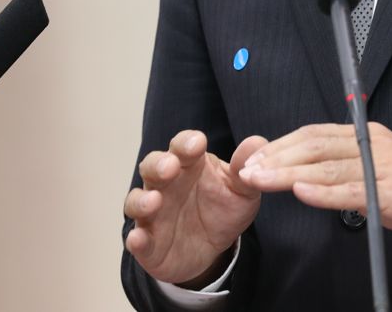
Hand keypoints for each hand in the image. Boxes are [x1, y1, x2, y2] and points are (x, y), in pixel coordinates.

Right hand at [124, 130, 265, 286]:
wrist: (213, 249)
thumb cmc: (223, 209)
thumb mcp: (241, 191)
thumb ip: (245, 170)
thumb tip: (256, 142)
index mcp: (188, 165)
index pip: (182, 146)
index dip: (187, 143)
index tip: (198, 143)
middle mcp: (165, 184)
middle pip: (153, 167)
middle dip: (159, 165)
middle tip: (170, 167)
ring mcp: (153, 213)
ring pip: (137, 200)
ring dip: (142, 200)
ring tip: (153, 202)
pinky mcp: (148, 242)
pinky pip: (137, 239)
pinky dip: (135, 239)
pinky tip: (137, 239)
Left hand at [238, 122, 391, 253]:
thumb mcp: (378, 170)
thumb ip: (345, 166)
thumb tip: (305, 170)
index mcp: (368, 136)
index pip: (315, 134)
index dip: (281, 144)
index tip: (255, 157)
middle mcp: (375, 145)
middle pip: (315, 146)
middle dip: (276, 157)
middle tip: (248, 168)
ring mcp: (385, 168)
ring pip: (327, 167)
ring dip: (288, 173)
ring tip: (260, 179)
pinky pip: (351, 192)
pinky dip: (322, 192)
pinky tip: (300, 191)